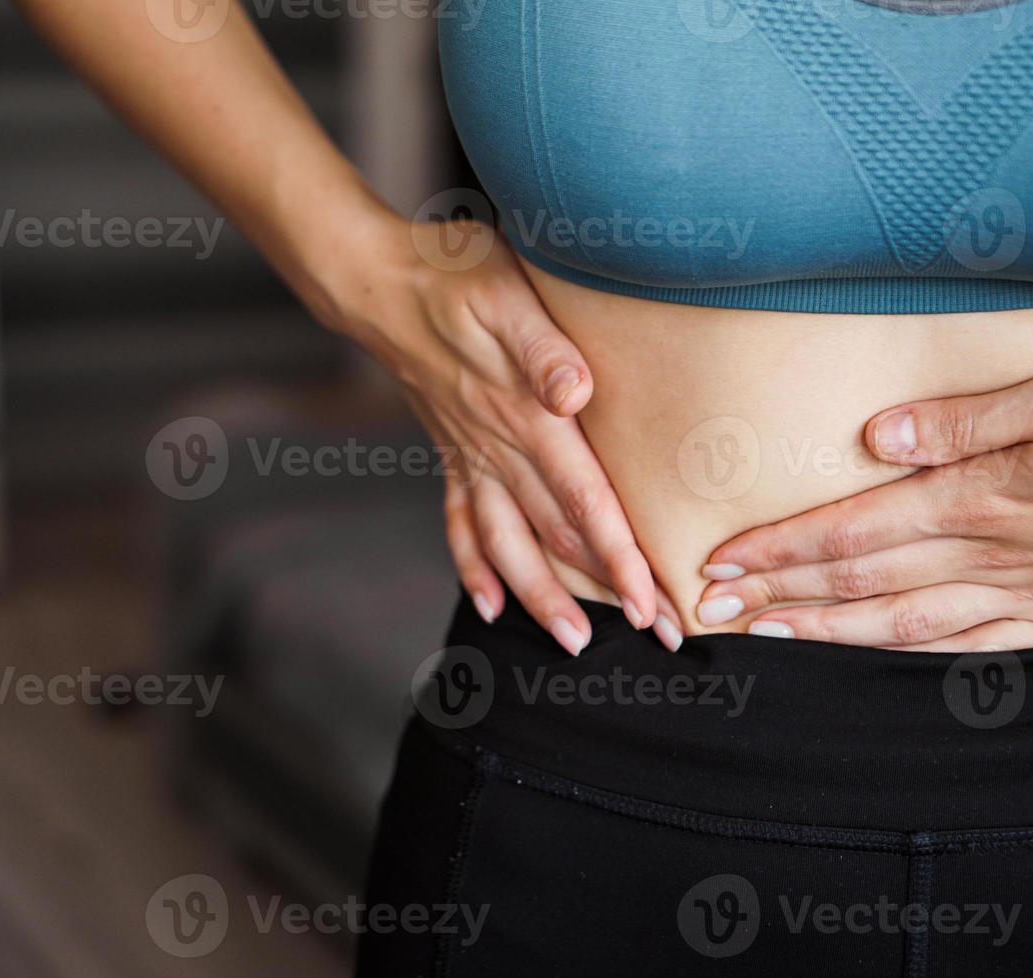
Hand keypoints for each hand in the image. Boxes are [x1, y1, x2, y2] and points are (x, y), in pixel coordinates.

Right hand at [335, 214, 680, 653]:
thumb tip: (575, 393)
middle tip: (654, 637)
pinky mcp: (450, 452)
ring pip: (508, 545)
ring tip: (571, 644)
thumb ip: (543, 349)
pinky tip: (491, 604)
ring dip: (540, 597)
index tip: (654, 603)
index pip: (585, 501)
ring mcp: (470, 456)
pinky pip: (460, 523)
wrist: (378, 281)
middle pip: (558, 537)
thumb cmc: (456, 277)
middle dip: (605, 594)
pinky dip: (475, 567)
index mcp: (526, 417)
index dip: (620, 556)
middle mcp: (498, 448)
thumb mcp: (507, 294)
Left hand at [698, 365, 1032, 649]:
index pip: (847, 531)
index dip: (777, 549)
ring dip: (820, 628)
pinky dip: (899, 650)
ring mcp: (1016, 596)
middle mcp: (982, 558)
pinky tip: (866, 653)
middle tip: (710, 606)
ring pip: (893, 622)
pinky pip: (959, 644)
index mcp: (974, 500)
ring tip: (762, 633)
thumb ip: (961, 421)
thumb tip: (876, 437)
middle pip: (855, 581)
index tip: (719, 562)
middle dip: (775, 592)